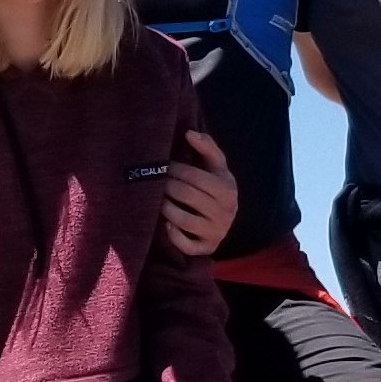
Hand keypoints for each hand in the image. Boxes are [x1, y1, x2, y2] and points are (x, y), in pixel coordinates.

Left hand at [163, 132, 237, 256]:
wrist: (223, 218)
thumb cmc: (214, 187)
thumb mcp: (216, 167)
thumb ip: (207, 147)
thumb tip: (189, 133)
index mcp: (228, 190)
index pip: (194, 176)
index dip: (174, 169)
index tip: (162, 166)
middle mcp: (225, 213)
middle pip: (186, 195)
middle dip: (166, 186)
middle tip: (152, 181)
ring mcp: (216, 232)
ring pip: (183, 220)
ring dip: (164, 208)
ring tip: (156, 200)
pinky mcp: (207, 249)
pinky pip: (186, 246)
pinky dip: (173, 235)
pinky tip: (165, 224)